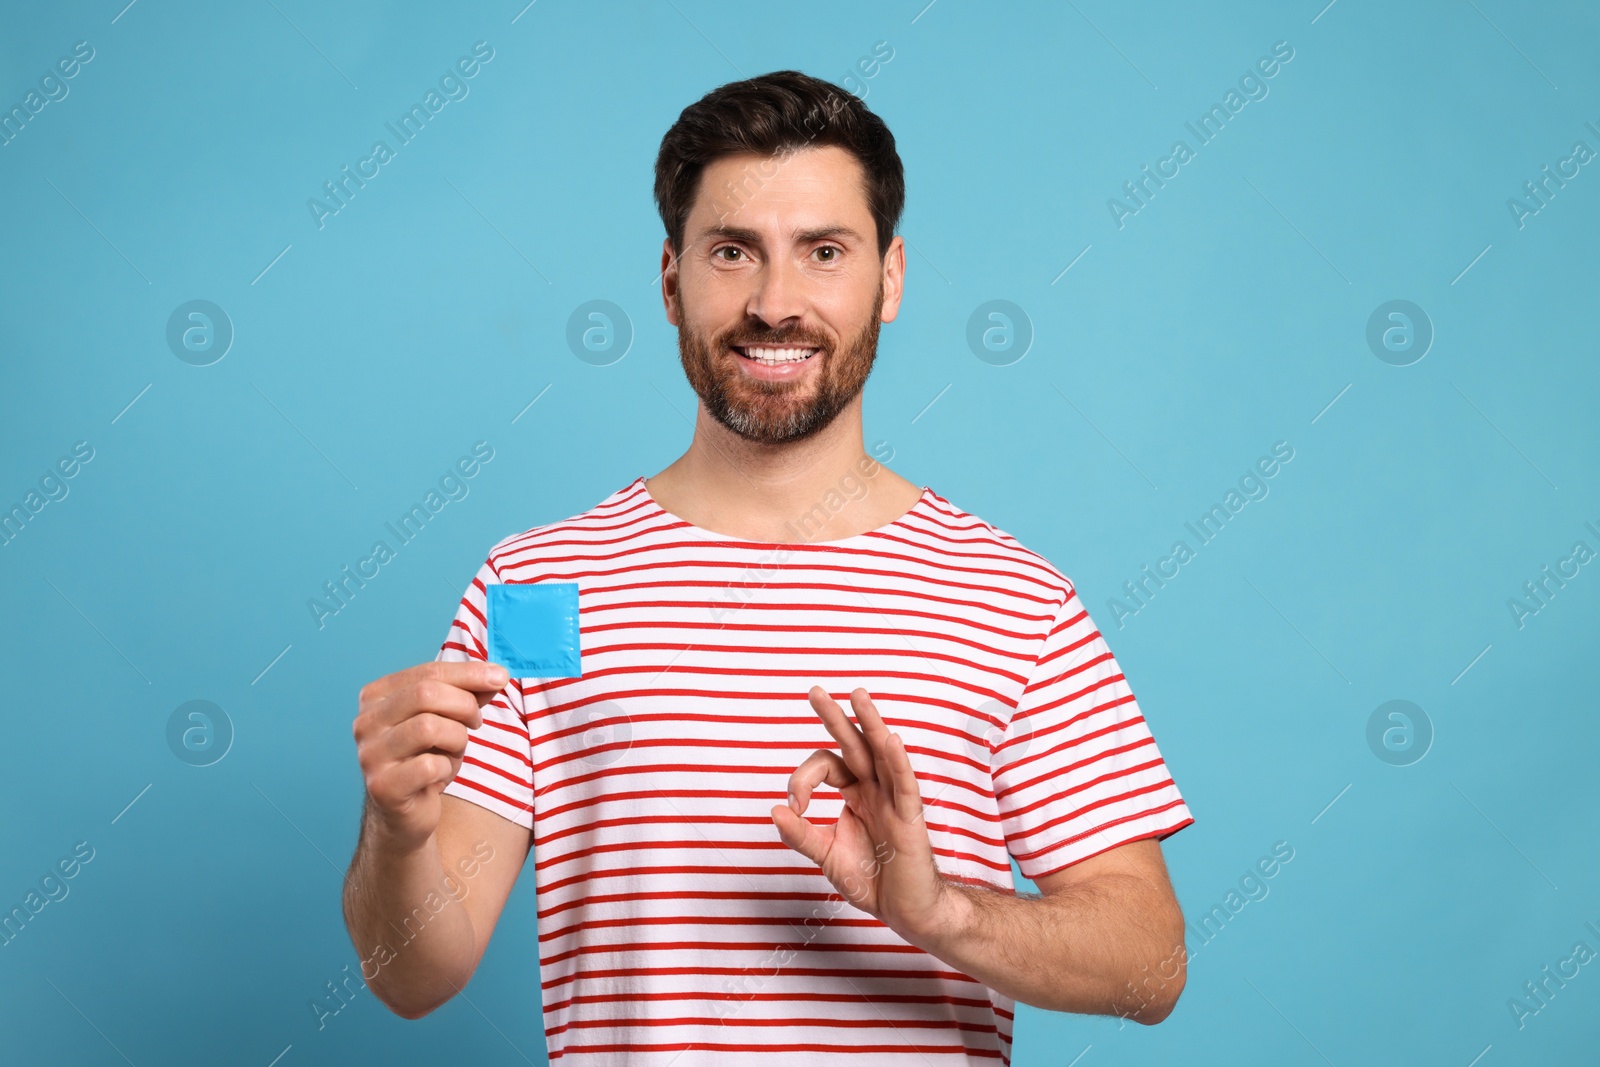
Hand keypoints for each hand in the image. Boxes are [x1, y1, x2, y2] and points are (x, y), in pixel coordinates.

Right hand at [353, 660, 509, 851]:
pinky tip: (441, 775)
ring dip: (456, 739)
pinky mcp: (382, 786)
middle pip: (426, 694)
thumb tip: (497, 674)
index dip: (468, 673)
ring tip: (454, 751)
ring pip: (428, 727)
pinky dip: (447, 768)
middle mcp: (365, 722)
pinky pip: (430, 766)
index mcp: (376, 696)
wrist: (405, 813)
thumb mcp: (447, 719)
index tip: (501, 676)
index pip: (428, 672)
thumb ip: (468, 694)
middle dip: (464, 705)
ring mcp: (370, 755)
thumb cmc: (426, 759)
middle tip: (476, 722)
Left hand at [771, 685, 952, 946]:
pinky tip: (889, 739)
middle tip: (814, 692)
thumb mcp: (827, 855)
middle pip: (854, 745)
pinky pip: (904, 784)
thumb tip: (775, 810)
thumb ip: (802, 834)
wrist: (905, 912)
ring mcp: (893, 799)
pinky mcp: (909, 816)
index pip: (826, 767)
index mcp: (854, 794)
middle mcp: (874, 789)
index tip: (795, 807)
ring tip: (858, 695)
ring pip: (881, 753)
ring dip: (870, 723)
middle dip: (835, 718)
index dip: (803, 780)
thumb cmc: (872, 880)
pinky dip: (897, 761)